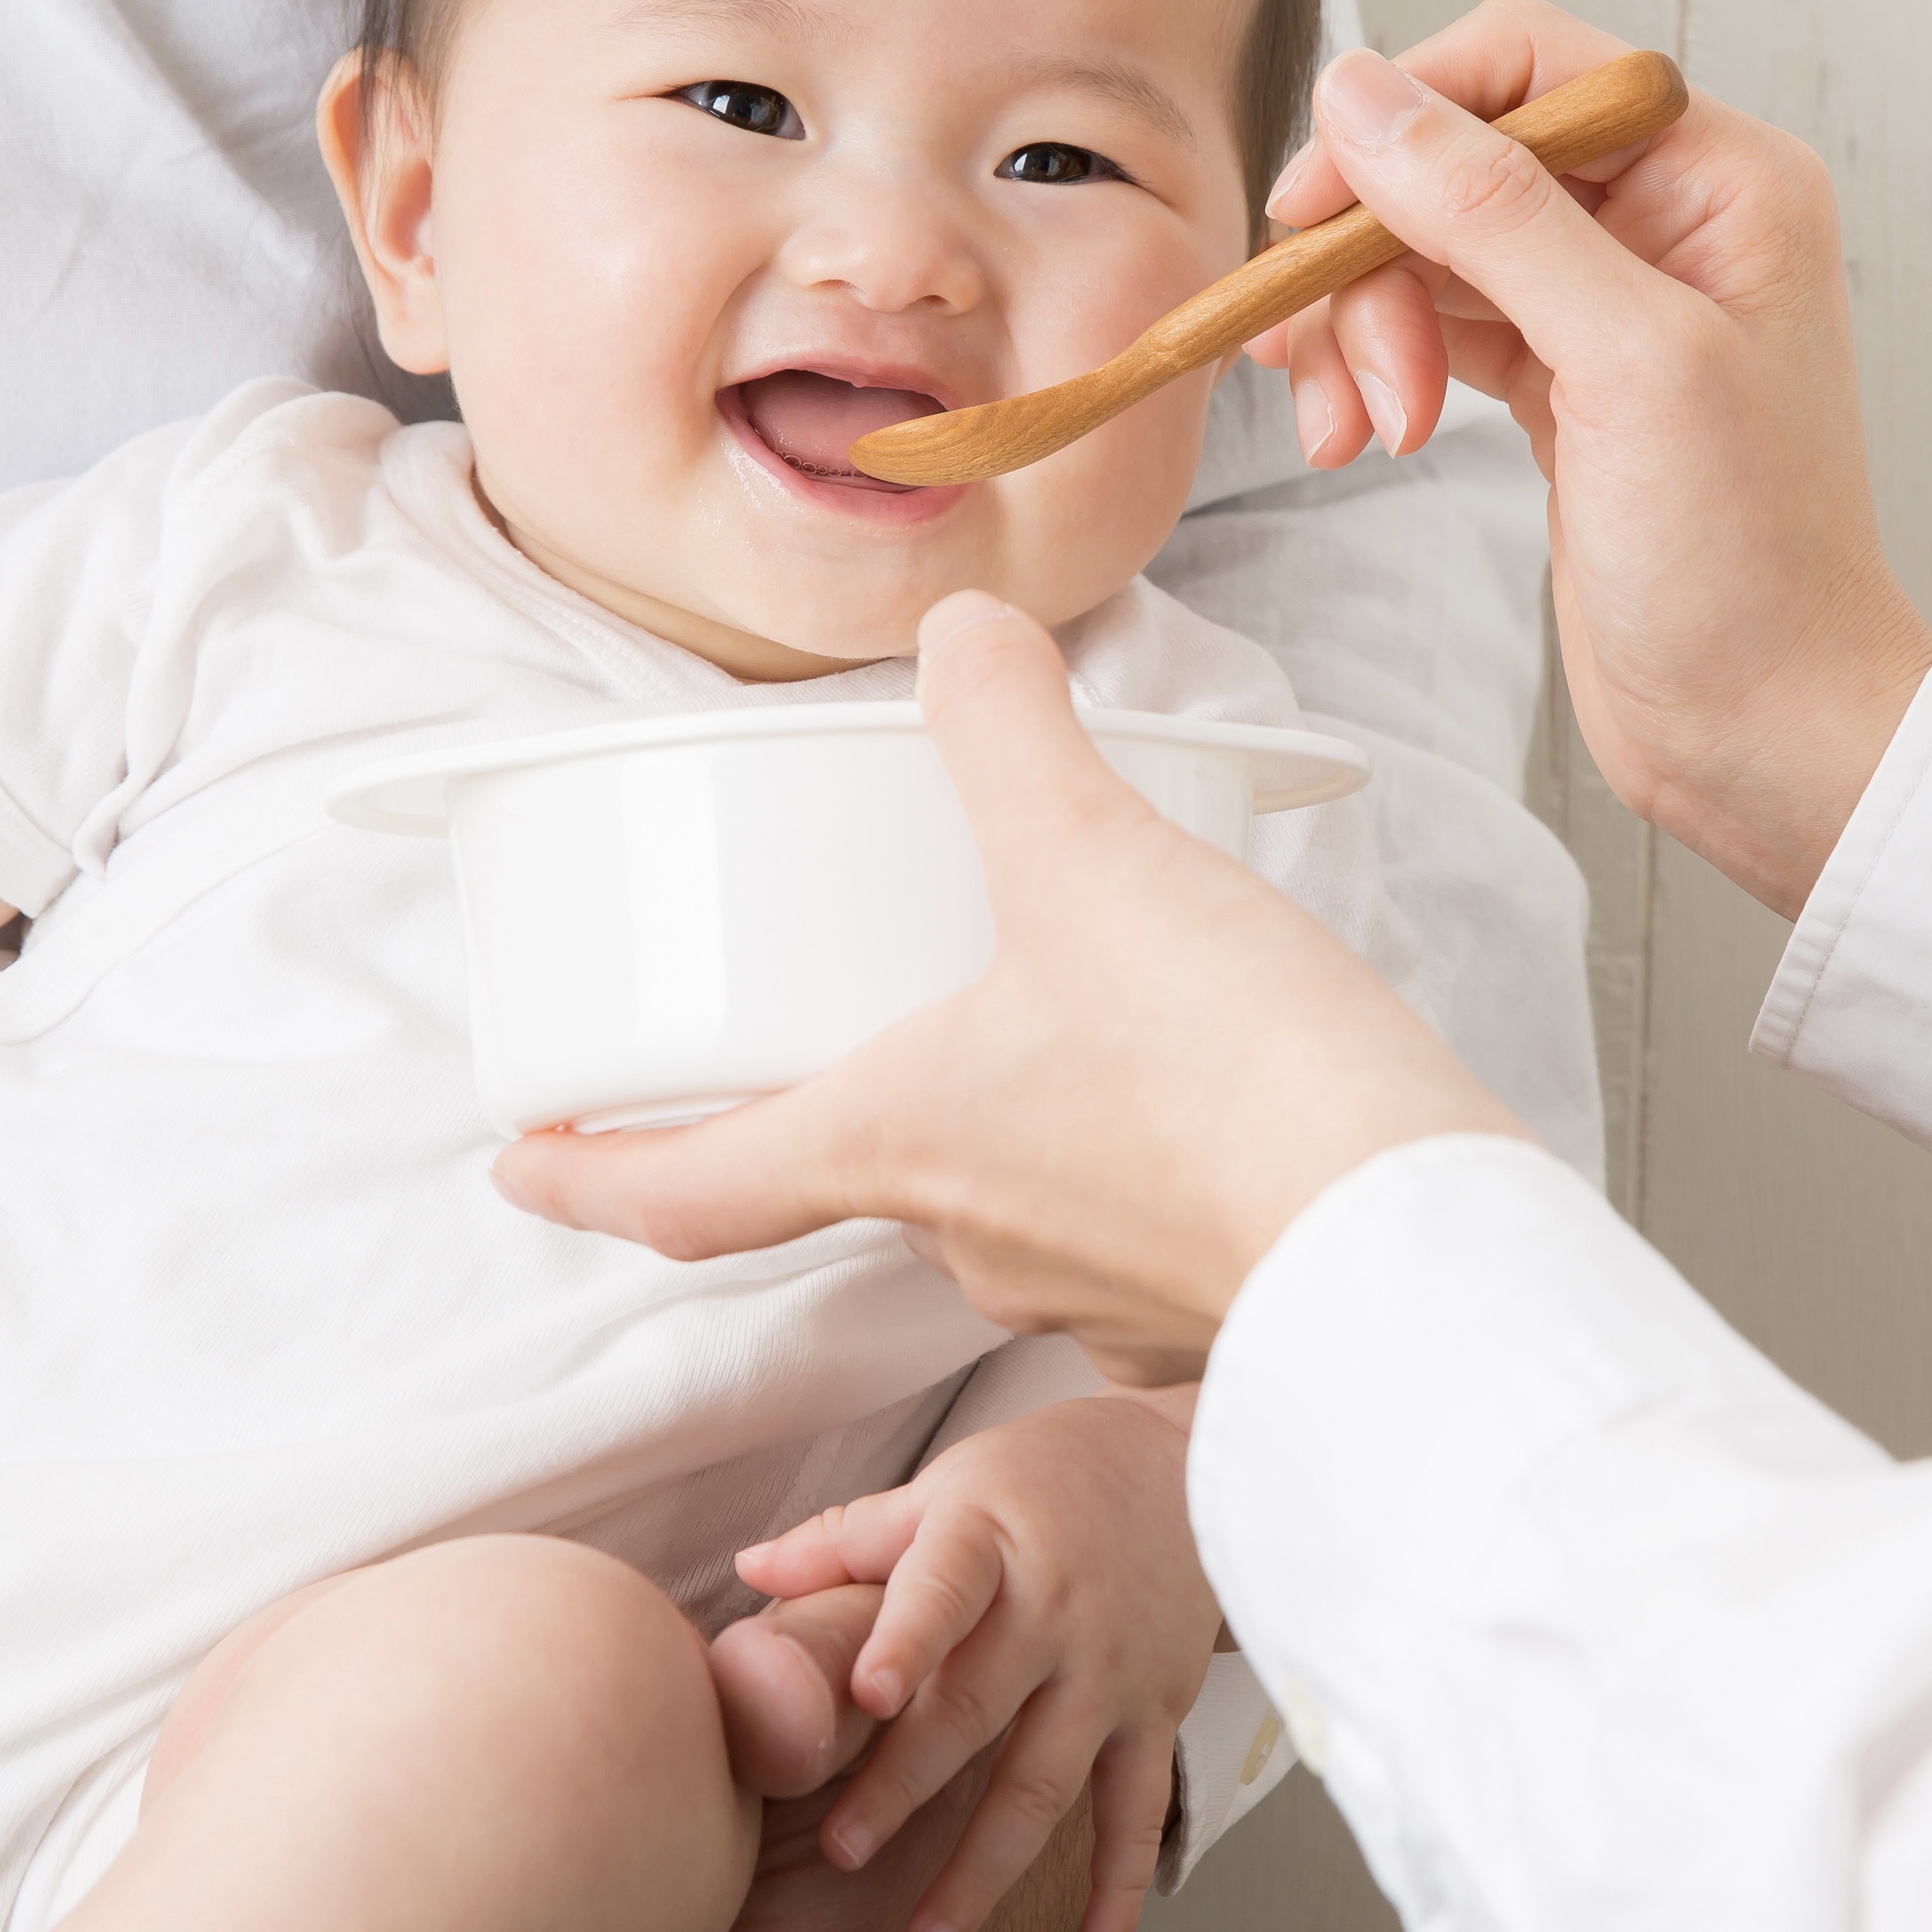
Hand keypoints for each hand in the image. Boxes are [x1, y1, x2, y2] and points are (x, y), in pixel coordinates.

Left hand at [495, 593, 1523, 1380]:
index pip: (686, 1191)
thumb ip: (1013, 734)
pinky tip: (1166, 1093)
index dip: (585, 1175)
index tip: (518, 1161)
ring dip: (978, 1119)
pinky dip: (1101, 1157)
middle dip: (819, 1104)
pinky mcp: (1186, 1300)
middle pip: (844, 1176)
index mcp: (898, 1142)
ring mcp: (1075, 1287)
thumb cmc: (1235, 1079)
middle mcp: (965, 1234)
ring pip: (983, 1197)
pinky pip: (1106, 1227)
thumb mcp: (1099, 860)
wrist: (1413, 1251)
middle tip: (824, 1017)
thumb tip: (959, 630)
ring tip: (1030, 1014)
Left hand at [716, 1394, 1216, 1931]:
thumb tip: (748, 1570)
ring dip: (986, 1865)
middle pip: (976, 1706)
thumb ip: (849, 1537)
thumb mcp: (949, 1485)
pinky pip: (1139, 1807)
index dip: (906, 1640)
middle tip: (842, 1847)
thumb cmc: (1046, 1478)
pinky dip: (1123, 1885)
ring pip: (1045, 1779)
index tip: (866, 1695)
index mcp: (991, 1539)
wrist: (1187, 1469)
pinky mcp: (1156, 1709)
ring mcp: (1109, 1667)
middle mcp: (1055, 1608)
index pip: (943, 1590)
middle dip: (905, 1784)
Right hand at [1249, 0, 1931, 915]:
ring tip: (1361, 429)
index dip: (1401, 122)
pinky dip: (1377, 368)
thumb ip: (1496, 213)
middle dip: (1373, 258)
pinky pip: (1428, 322)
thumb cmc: (1747, 568)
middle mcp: (1662, 219)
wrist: (1762, 730)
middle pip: (1451, 159)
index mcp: (1718, 177)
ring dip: (1362, 328)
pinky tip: (1366, 432)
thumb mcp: (1627, 365)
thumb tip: (1368, 95)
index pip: (1522, 64)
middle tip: (1345, 368)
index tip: (1314, 211)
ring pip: (1423, 244)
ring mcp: (1602, 301)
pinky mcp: (1553, 379)